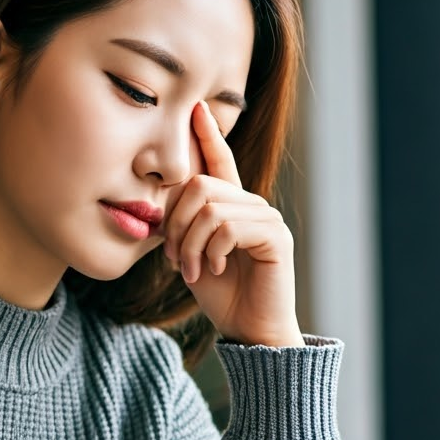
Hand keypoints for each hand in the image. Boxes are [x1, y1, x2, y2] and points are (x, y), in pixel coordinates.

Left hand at [162, 102, 303, 347]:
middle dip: (174, 223)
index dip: (208, 136)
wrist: (249, 330)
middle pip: (200, 186)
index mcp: (231, 208)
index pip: (220, 162)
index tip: (195, 108)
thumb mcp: (191, 255)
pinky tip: (214, 269)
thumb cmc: (222, 296)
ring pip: (209, 208)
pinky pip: (227, 227)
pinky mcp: (275, 236)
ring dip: (189, 244)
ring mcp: (266, 218)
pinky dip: (210, 251)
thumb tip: (164, 199)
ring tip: (191, 270)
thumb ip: (183, 225)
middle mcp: (251, 206)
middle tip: (173, 257)